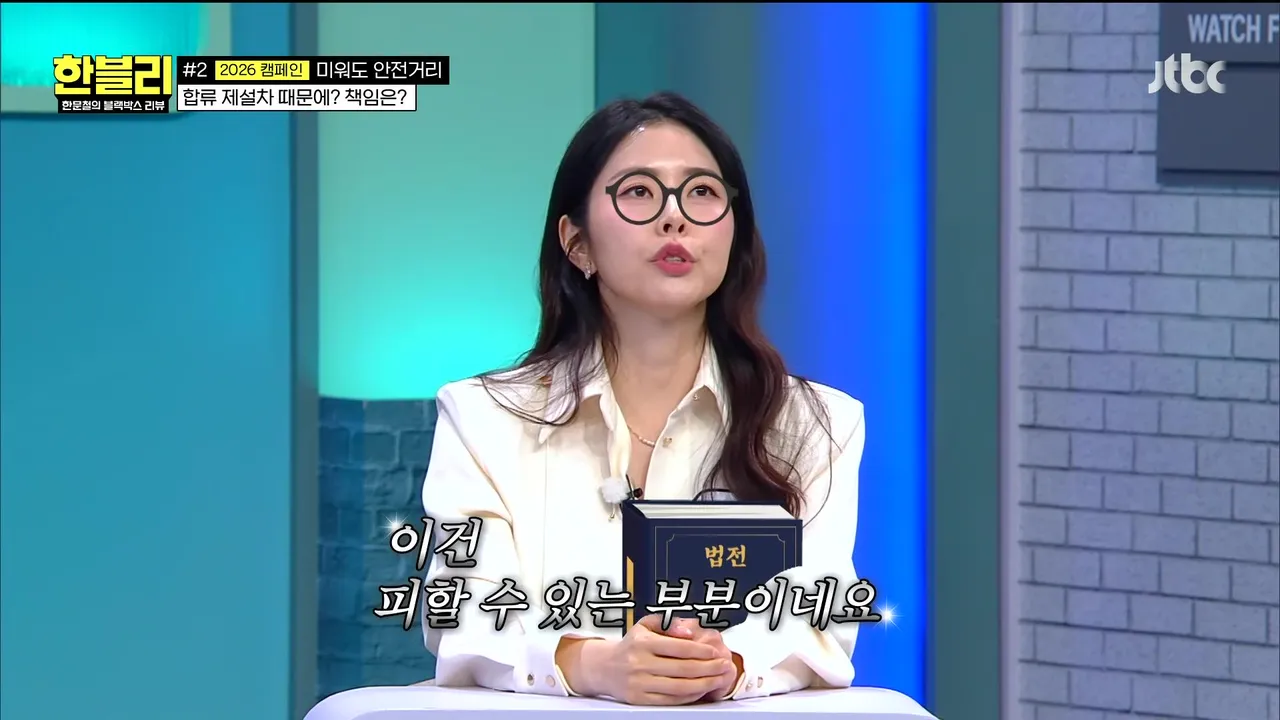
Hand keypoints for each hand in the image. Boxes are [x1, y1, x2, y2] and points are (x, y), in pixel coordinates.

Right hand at [561, 614, 734, 704]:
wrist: (605, 667)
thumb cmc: (631, 645)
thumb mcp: (646, 625)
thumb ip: (669, 623)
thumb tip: (689, 630)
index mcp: (643, 642)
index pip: (678, 647)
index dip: (701, 650)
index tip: (715, 651)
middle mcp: (639, 663)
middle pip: (683, 669)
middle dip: (709, 668)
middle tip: (724, 665)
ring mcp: (639, 683)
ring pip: (679, 687)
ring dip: (704, 684)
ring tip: (719, 679)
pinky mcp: (640, 699)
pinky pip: (671, 700)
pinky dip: (689, 696)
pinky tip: (701, 690)